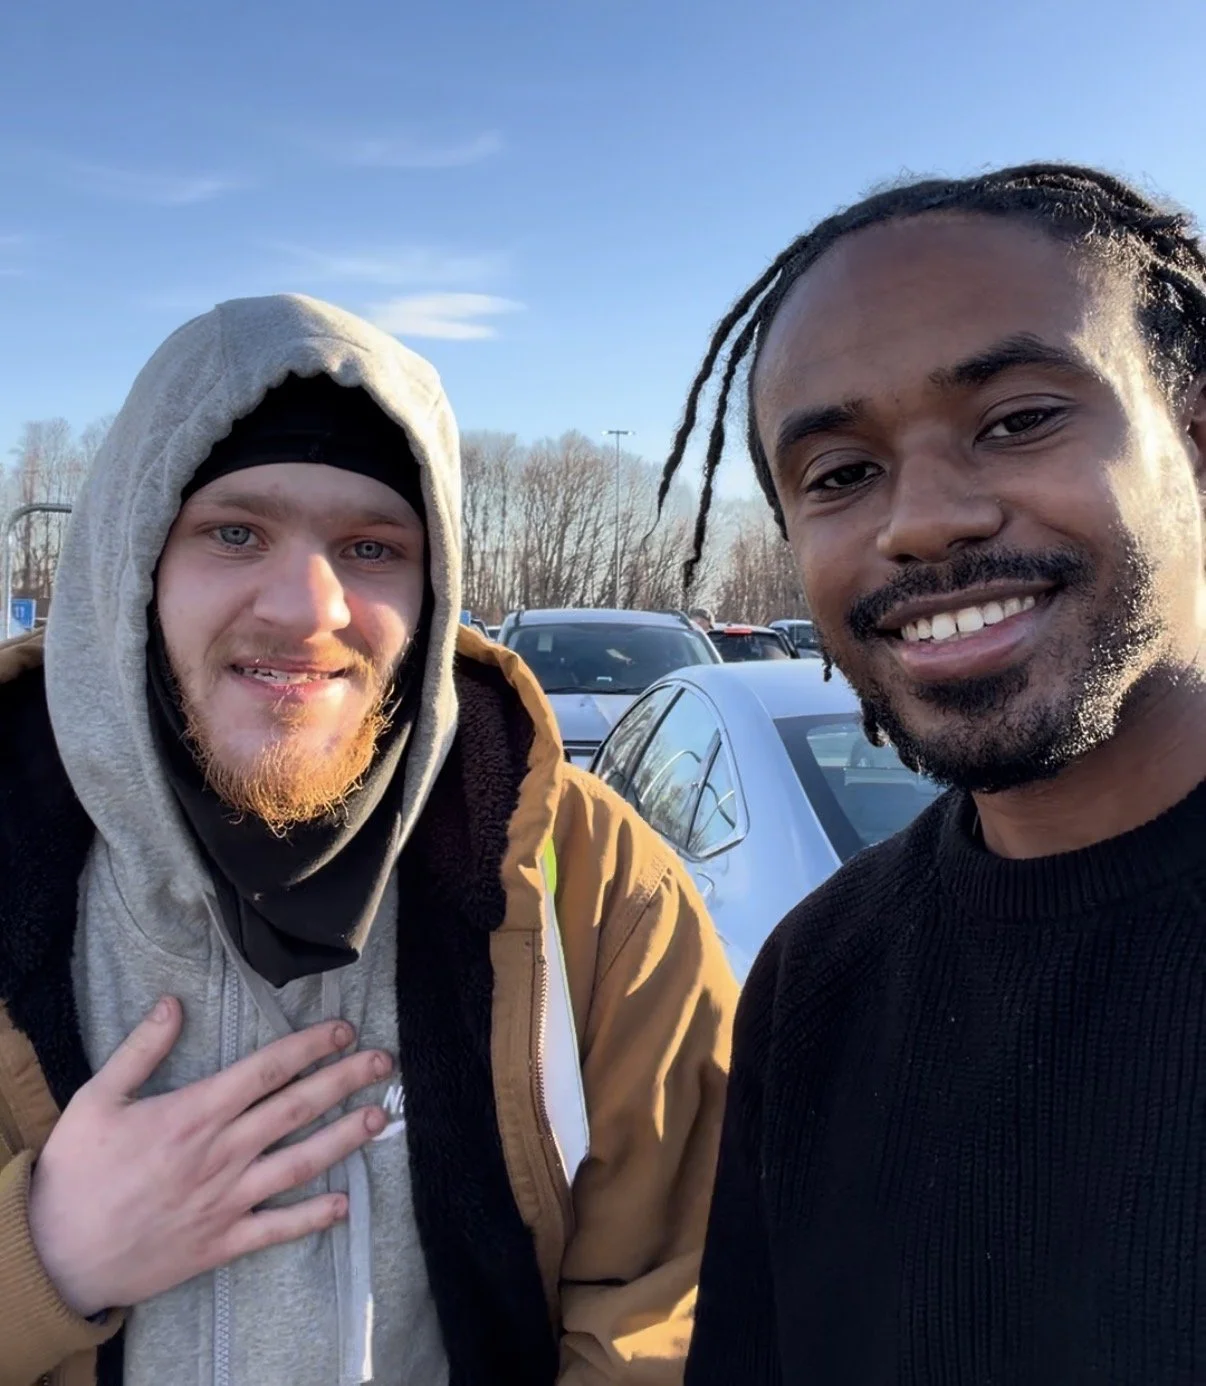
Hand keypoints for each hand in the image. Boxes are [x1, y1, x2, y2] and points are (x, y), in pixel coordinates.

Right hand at [27, 996, 390, 1317]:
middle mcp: (221, 1153)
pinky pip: (277, 1228)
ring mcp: (226, 1199)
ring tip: (378, 1118)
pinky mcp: (222, 1242)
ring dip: (344, 1138)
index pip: (268, 1069)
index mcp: (195, 1112)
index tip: (345, 1031)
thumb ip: (141, 1049)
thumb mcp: (97, 1098)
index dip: (312, 1046)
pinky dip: (313, 1217)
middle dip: (345, 1080)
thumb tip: (173, 1002)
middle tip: (385, 1063)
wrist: (54, 1254)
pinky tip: (345, 1205)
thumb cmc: (75, 1173)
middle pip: (297, 1107)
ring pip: (300, 1162)